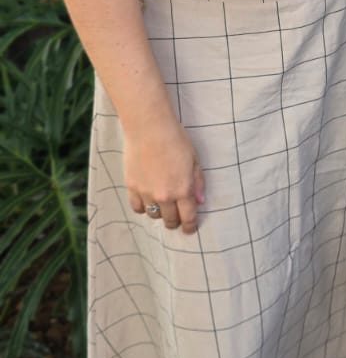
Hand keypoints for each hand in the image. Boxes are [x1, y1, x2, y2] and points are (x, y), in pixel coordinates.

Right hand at [123, 119, 204, 234]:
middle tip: (177, 218)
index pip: (188, 218)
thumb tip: (200, 201)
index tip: (189, 229)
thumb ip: (197, 183)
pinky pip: (137, 207)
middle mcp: (164, 195)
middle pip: (170, 220)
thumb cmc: (176, 140)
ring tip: (162, 206)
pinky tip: (147, 200)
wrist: (149, 127)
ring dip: (159, 214)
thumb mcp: (194, 160)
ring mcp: (146, 193)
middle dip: (175, 221)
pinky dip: (143, 207)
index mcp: (183, 190)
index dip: (190, 227)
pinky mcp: (132, 187)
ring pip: (153, 215)